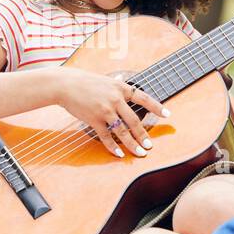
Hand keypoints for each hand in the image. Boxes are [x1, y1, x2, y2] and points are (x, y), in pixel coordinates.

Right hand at [52, 67, 168, 157]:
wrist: (65, 85)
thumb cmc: (85, 82)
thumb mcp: (105, 79)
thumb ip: (116, 83)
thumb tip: (123, 79)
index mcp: (121, 88)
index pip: (144, 98)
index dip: (156, 107)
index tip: (167, 115)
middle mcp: (115, 99)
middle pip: (134, 121)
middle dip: (144, 135)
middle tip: (150, 146)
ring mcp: (105, 110)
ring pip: (123, 132)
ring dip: (133, 144)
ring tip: (140, 153)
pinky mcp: (94, 120)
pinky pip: (106, 137)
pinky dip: (113, 147)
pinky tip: (120, 154)